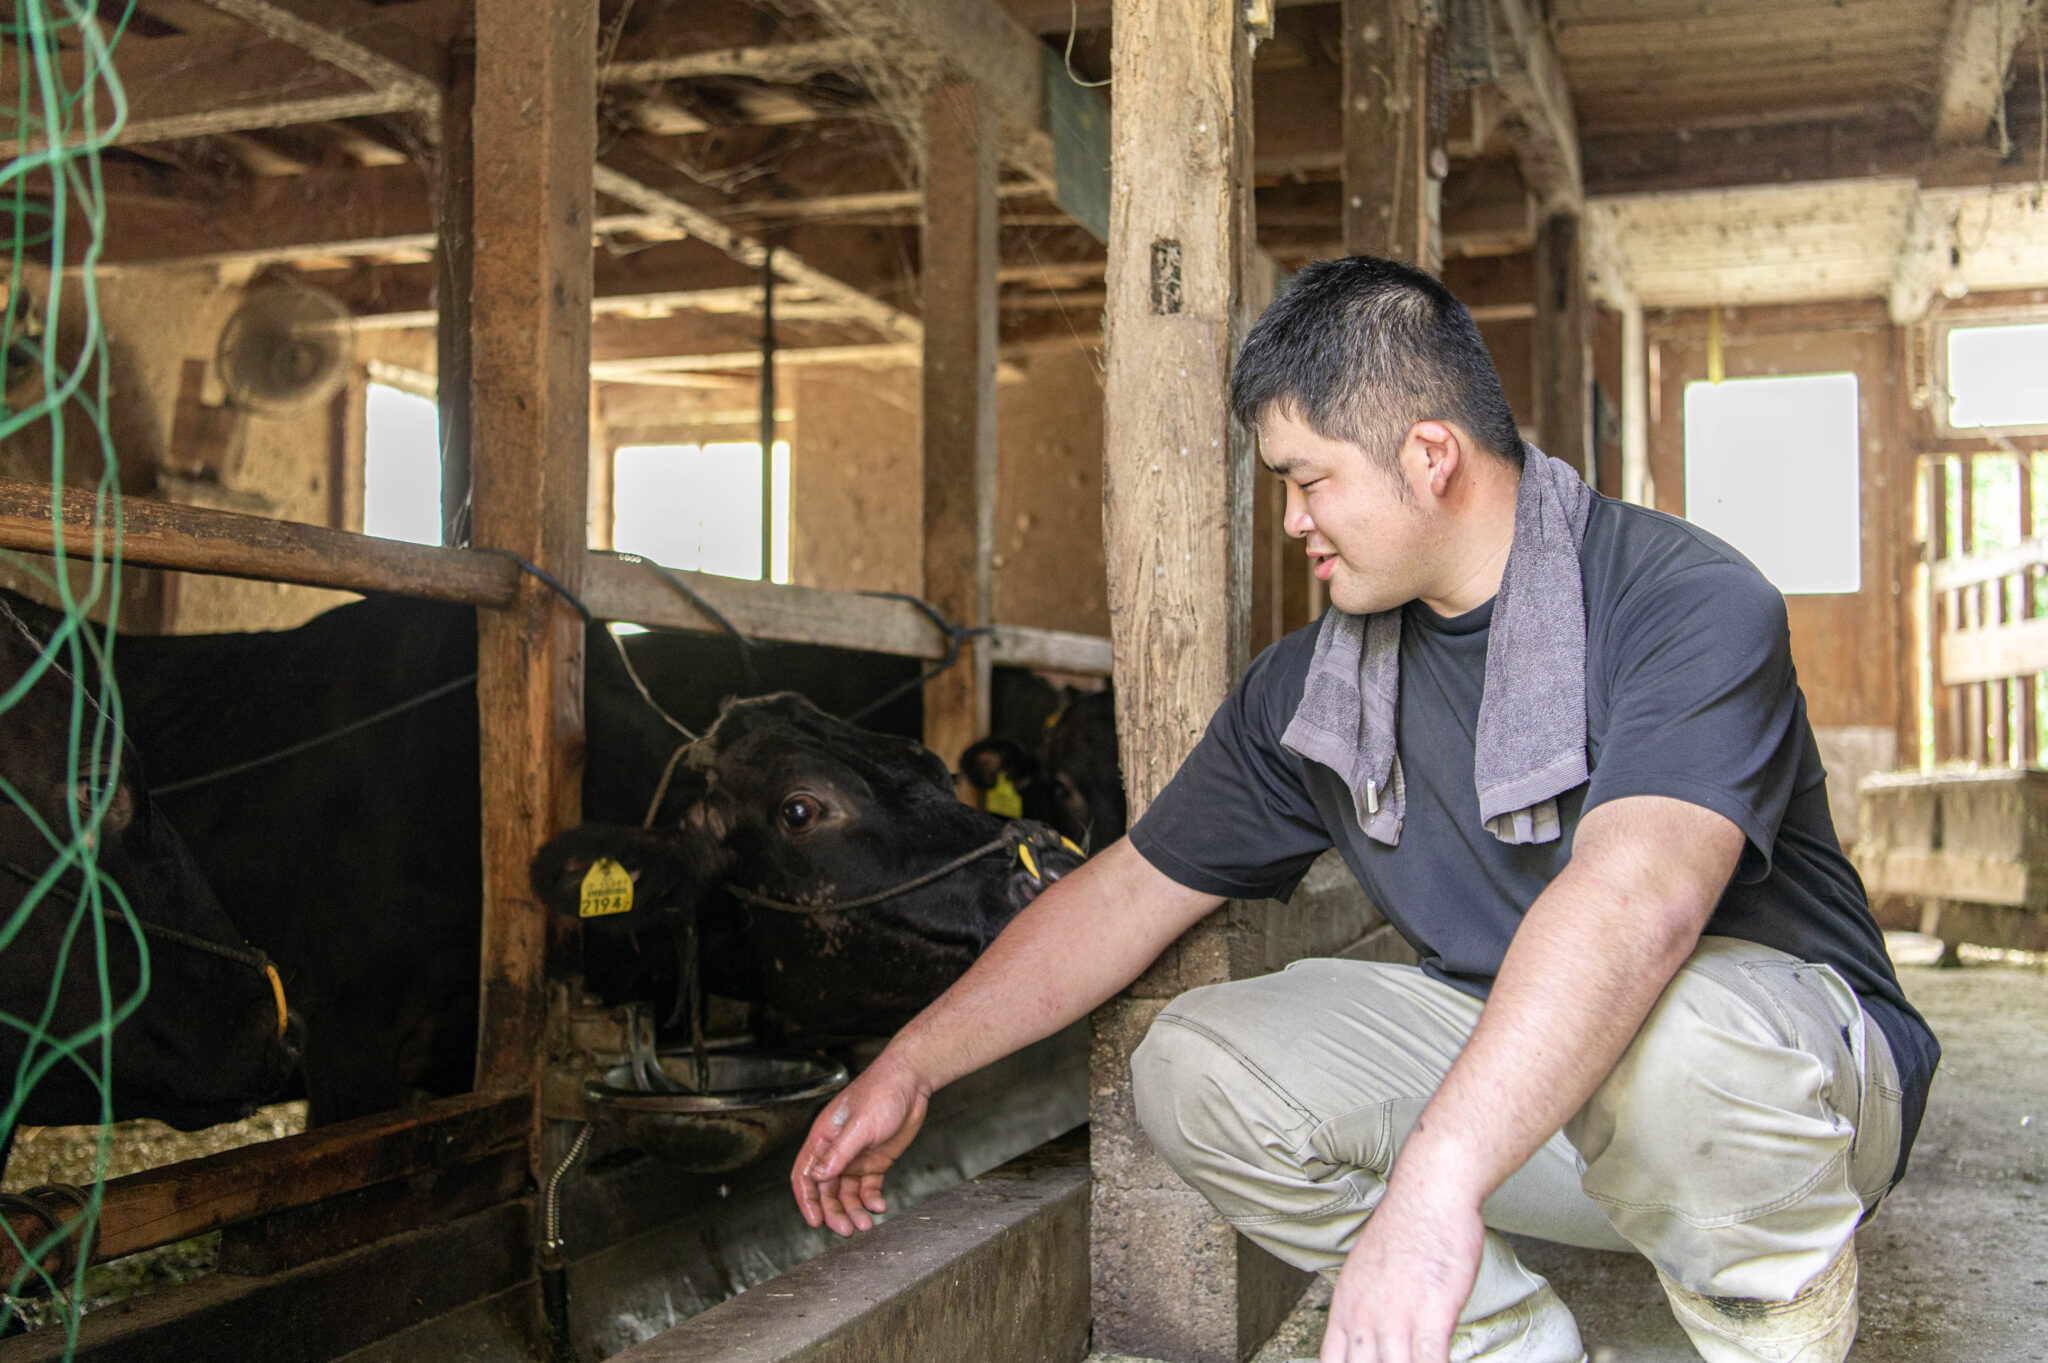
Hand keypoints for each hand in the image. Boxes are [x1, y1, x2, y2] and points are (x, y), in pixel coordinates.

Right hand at [789, 1052, 930, 1235]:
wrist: (912, 1082)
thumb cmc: (882, 1092)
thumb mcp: (860, 1125)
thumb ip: (839, 1152)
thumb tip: (818, 1177)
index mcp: (824, 1138)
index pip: (805, 1174)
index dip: (806, 1200)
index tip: (815, 1221)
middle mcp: (837, 1151)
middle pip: (826, 1191)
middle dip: (834, 1212)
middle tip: (846, 1229)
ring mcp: (856, 1158)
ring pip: (847, 1193)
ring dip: (853, 1210)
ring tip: (865, 1224)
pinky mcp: (875, 1161)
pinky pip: (868, 1188)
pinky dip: (871, 1200)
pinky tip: (879, 1206)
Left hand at [1320, 1178, 1485, 1362]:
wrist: (1428, 1194)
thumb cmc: (1405, 1230)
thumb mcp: (1366, 1270)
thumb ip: (1366, 1307)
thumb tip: (1372, 1334)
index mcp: (1345, 1307)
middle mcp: (1364, 1317)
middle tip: (1396, 1362)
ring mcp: (1396, 1318)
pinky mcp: (1433, 1314)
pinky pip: (1430, 1362)